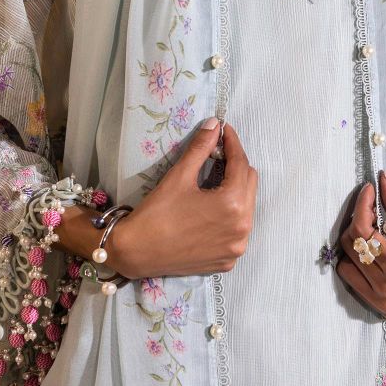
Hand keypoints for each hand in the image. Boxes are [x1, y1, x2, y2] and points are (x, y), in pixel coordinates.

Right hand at [110, 119, 257, 279]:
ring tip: (214, 179)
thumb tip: (214, 124)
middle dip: (235, 165)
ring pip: (246, 207)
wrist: (136, 253)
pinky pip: (238, 229)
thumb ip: (201, 148)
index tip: (224, 130)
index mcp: (233, 205)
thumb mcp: (180, 176)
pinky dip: (230, 215)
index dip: (232, 143)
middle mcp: (242, 228)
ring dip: (235, 189)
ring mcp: (236, 247)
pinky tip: (211, 208)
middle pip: (249, 184)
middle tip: (217, 153)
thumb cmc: (157, 213)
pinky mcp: (227, 260)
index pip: (241, 164)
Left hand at [335, 173, 385, 320]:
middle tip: (372, 208)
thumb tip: (384, 178)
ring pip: (347, 268)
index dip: (361, 205)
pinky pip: (357, 285)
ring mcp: (384, 302)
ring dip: (354, 246)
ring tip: (372, 231)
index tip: (369, 189)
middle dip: (356, 221)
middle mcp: (385, 287)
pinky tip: (375, 253)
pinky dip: (359, 266)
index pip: (361, 230)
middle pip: (350, 247)